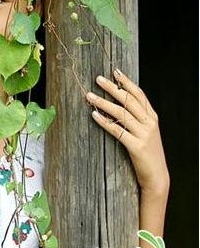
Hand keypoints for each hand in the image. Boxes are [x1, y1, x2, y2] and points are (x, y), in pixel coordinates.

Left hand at [85, 68, 169, 195]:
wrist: (157, 176)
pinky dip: (105, 122)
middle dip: (112, 88)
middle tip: (98, 79)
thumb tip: (117, 103)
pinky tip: (94, 115)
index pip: (139, 94)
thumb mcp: (146, 132)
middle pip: (129, 101)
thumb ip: (136, 118)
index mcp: (152, 117)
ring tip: (89, 96)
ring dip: (104, 103)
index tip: (114, 71)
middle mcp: (149, 123)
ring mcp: (144, 135)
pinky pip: (117, 131)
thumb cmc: (147, 153)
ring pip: (122, 113)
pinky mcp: (136, 147)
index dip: (126, 82)